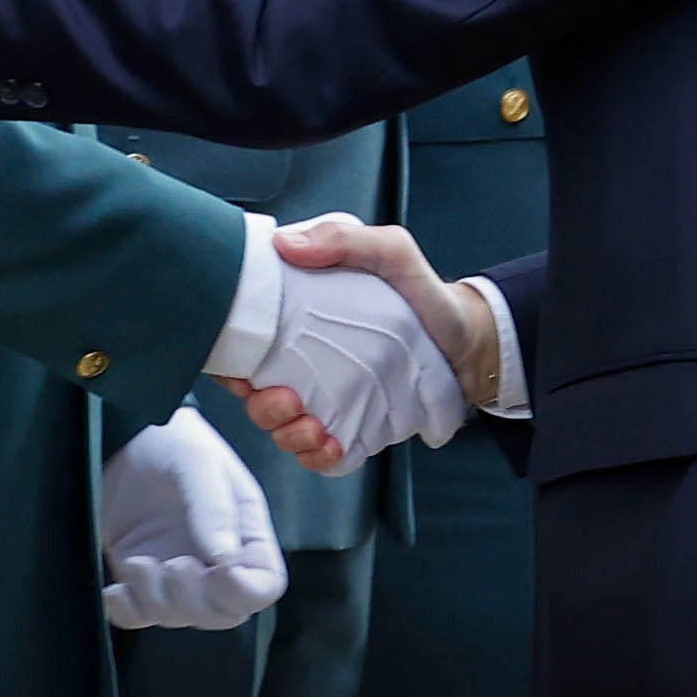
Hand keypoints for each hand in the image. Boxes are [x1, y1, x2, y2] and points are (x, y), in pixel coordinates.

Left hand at [98, 407, 286, 630]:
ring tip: (139, 564)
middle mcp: (217, 561)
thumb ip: (213, 506)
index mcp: (246, 533)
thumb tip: (224, 559)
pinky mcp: (141, 579)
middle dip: (195, 600)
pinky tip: (116, 589)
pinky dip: (127, 611)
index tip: (218, 570)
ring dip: (158, 601)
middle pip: (224, 613)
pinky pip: (138, 617)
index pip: (264, 585)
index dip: (244, 591)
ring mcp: (178, 573)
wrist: (122, 436)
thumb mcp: (197, 460)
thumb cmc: (172, 440)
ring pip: (181, 618)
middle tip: (172, 565)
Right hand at [233, 217, 483, 475]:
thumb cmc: (422, 292)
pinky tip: (331, 445)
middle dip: (260, 406)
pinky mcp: (347, 425)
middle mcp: (300, 358)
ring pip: (279, 426)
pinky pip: (316, 452)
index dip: (228, 360)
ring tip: (314, 429)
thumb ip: (343, 240)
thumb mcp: (390, 252)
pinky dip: (314, 456)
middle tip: (289, 400)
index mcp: (295, 317)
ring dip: (286, 434)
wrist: (467, 341)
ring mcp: (322, 395)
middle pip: (251, 391)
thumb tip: (284, 245)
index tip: (242, 370)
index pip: (241, 342)